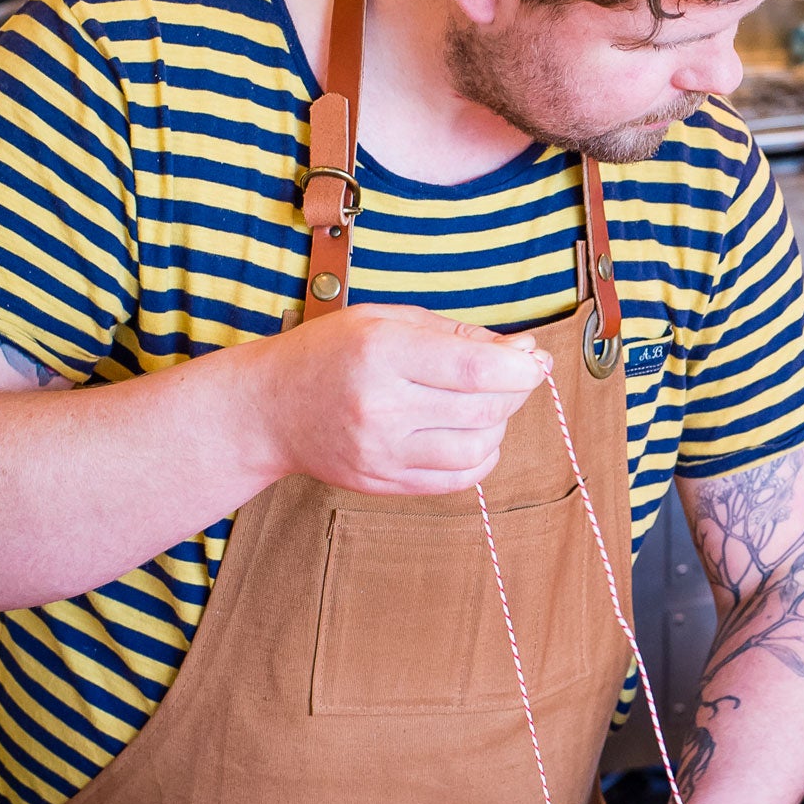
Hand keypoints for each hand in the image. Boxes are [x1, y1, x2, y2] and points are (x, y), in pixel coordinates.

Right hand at [248, 304, 550, 493]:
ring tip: (485, 403)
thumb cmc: (333, 353)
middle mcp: (381, 406)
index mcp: (382, 352)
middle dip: (516, 391)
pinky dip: (482, 457)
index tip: (535, 360)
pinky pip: (459, 479)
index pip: (476, 369)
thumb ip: (458, 334)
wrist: (268, 409)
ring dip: (500, 425)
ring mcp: (381, 453)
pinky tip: (470, 434)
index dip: (521, 368)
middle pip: (485, 410)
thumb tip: (525, 353)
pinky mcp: (383, 483)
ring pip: (479, 448)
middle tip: (515, 374)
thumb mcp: (387, 320)